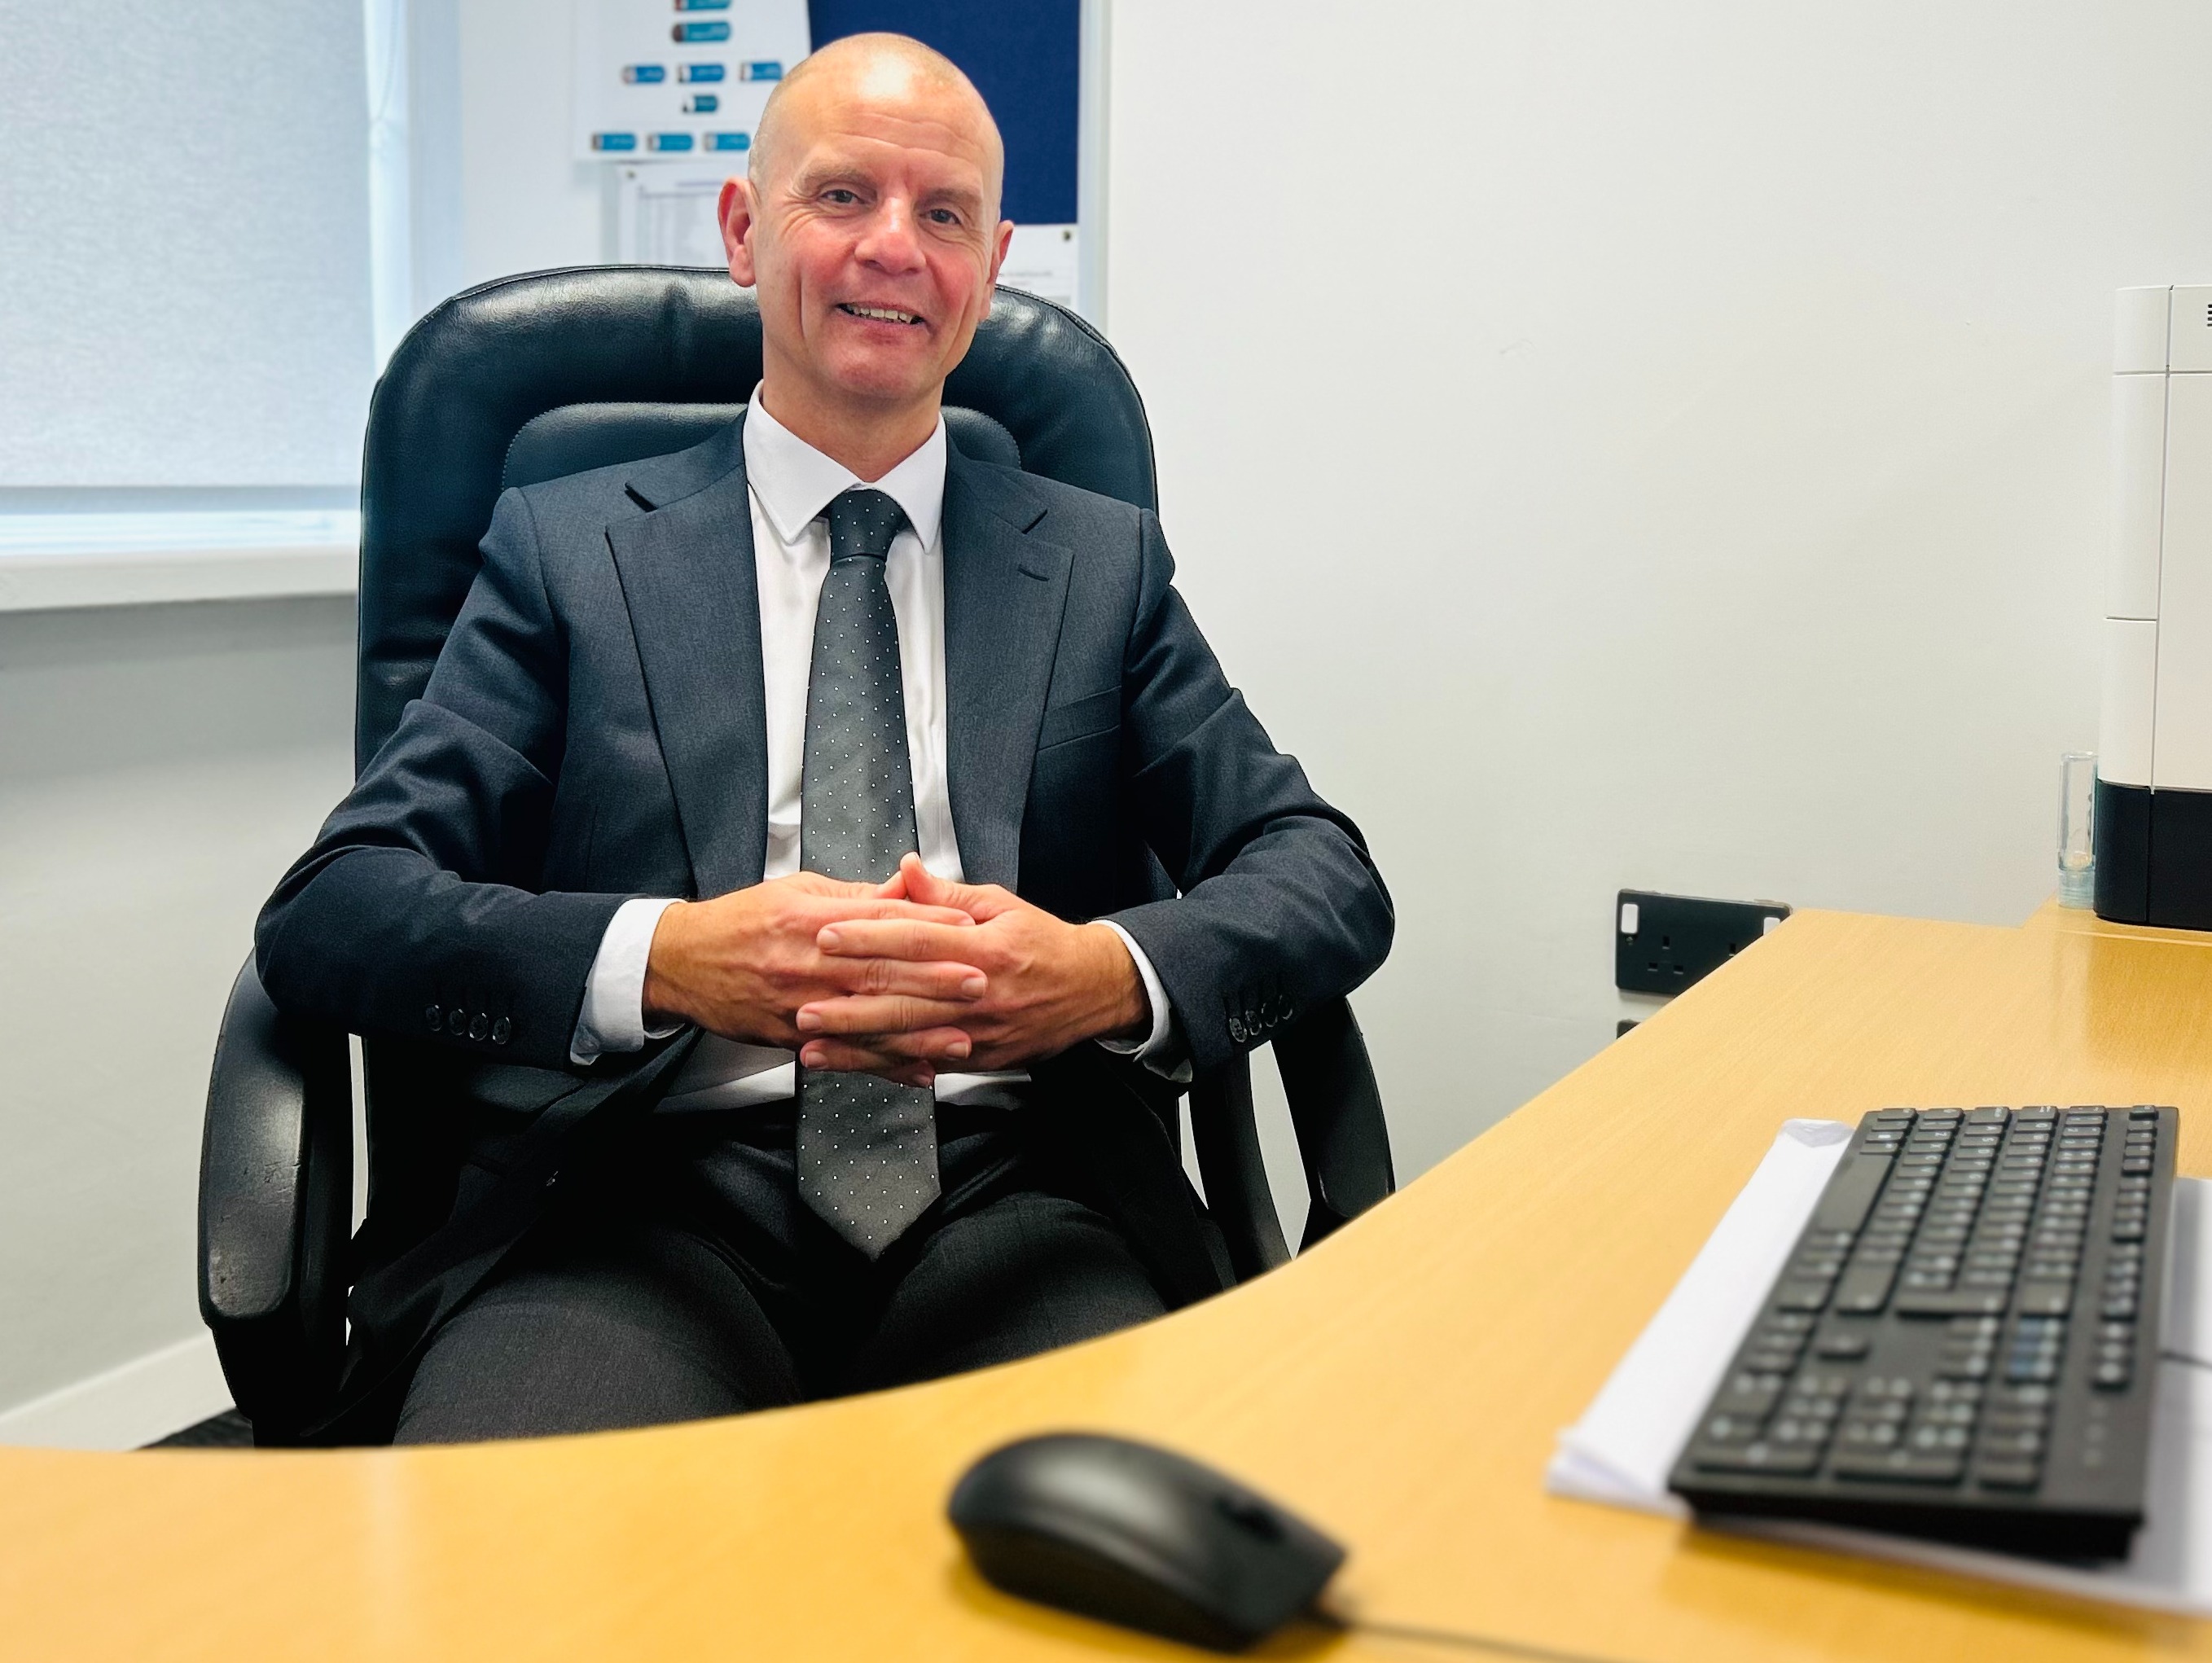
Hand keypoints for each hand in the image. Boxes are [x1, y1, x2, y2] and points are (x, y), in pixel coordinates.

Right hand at [642, 871, 985, 1086]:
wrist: (681, 962)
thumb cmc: (741, 921)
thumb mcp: (796, 891)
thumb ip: (853, 896)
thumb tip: (904, 890)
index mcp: (812, 918)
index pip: (879, 920)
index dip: (926, 923)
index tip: (967, 926)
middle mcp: (808, 963)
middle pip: (880, 971)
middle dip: (934, 979)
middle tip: (979, 982)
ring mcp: (801, 1004)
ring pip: (867, 1020)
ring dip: (917, 1032)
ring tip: (960, 1037)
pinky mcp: (793, 1037)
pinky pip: (846, 1053)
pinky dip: (882, 1066)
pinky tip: (916, 1072)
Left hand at [795, 855, 1147, 1073]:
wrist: (1092, 991)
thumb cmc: (1043, 944)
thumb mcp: (1002, 905)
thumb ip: (947, 894)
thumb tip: (905, 870)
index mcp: (985, 948)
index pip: (916, 940)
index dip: (868, 937)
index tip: (826, 934)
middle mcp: (980, 993)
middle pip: (905, 997)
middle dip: (848, 1001)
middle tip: (802, 1000)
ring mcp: (979, 1031)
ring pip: (909, 1039)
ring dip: (856, 1044)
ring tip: (812, 1043)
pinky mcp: (978, 1058)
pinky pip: (925, 1063)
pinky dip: (886, 1067)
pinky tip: (853, 1065)